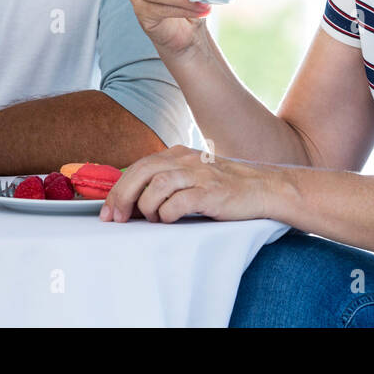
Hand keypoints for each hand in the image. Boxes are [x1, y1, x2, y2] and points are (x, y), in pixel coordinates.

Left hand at [100, 144, 276, 223]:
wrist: (264, 188)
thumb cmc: (226, 187)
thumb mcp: (194, 175)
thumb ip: (169, 180)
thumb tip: (134, 200)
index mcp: (180, 154)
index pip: (139, 166)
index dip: (119, 188)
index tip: (108, 210)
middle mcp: (187, 160)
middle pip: (143, 172)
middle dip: (123, 197)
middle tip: (117, 218)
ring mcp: (200, 175)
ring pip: (157, 185)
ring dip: (147, 206)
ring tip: (151, 219)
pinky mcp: (212, 193)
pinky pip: (179, 202)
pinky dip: (168, 213)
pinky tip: (170, 220)